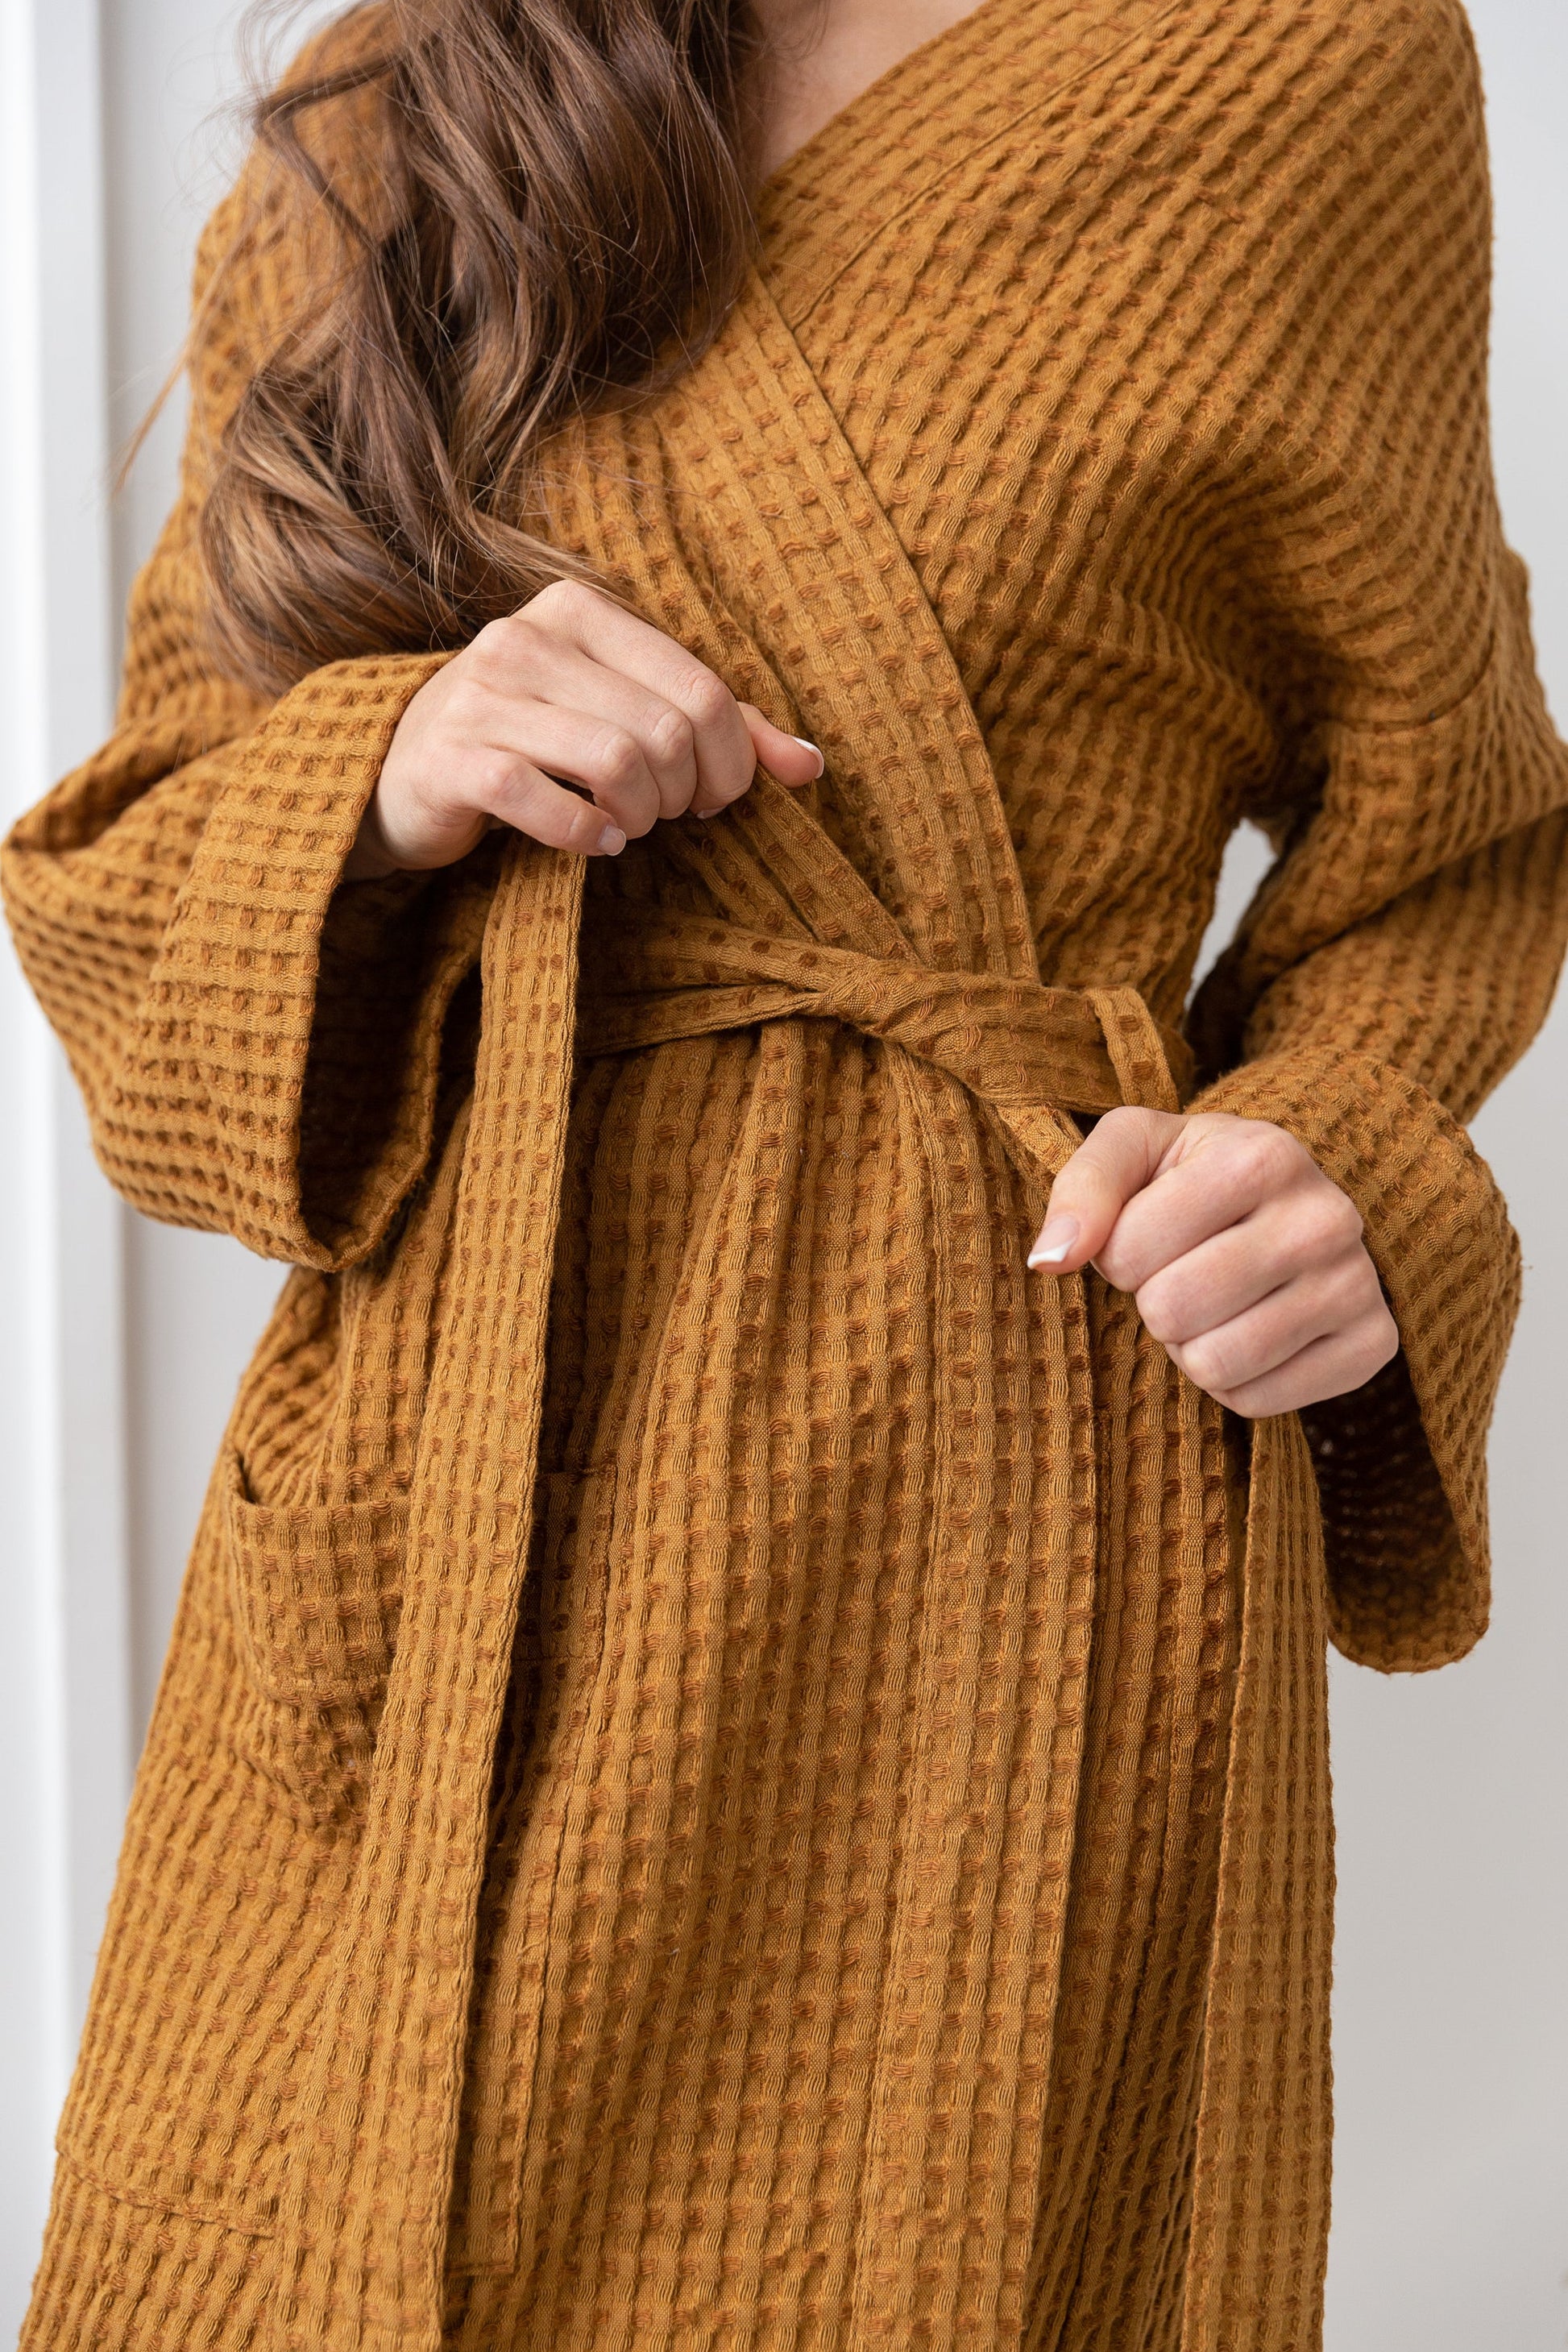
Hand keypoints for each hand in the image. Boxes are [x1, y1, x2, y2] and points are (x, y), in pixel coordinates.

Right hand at [344, 580, 823, 878]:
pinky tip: (594, 842)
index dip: (731, 761)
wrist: (402, 777)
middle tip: (669, 817)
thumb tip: (811, 766)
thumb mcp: (623, 716)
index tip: (713, 798)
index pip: (700, 688)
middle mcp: (525, 638)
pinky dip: (586, 834)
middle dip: (686, 793)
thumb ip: (719, 732)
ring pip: (615, 760)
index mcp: (578, 610)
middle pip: (665, 730)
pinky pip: (543, 800)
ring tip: (629, 827)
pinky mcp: (451, 758)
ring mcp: (481, 695)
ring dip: (641, 814)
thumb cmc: (532, 743)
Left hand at [1027, 1108, 1398, 1415]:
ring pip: (1215, 1364)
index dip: (1117, 1255)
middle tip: (1180, 1274)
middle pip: (1172, 1310)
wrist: (1288, 1207)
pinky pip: (1256, 1402)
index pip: (1129, 1250)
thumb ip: (1081, 1189)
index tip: (1148, 1234)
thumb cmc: (1191, 1177)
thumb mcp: (1133, 1150)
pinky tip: (1249, 1331)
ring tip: (1212, 1303)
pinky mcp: (1372, 1346)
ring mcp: (1358, 1284)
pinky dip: (1232, 1382)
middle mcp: (1327, 1216)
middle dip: (1154, 1302)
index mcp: (1264, 1155)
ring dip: (1189, 1345)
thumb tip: (1047, 1261)